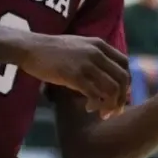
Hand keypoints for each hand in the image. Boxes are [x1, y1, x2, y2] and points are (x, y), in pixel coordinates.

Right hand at [16, 34, 130, 117]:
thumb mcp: (80, 46)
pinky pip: (94, 94)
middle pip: (122, 78)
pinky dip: (96, 104)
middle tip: (114, 111)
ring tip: (101, 113)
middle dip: (121, 98)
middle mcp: (97, 53)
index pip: (125, 64)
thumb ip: (95, 56)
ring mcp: (86, 64)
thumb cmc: (53, 50)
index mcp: (100, 45)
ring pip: (112, 88)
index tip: (118, 95)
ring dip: (110, 104)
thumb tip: (106, 74)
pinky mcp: (74, 76)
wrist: (31, 48)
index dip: (125, 82)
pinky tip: (88, 108)